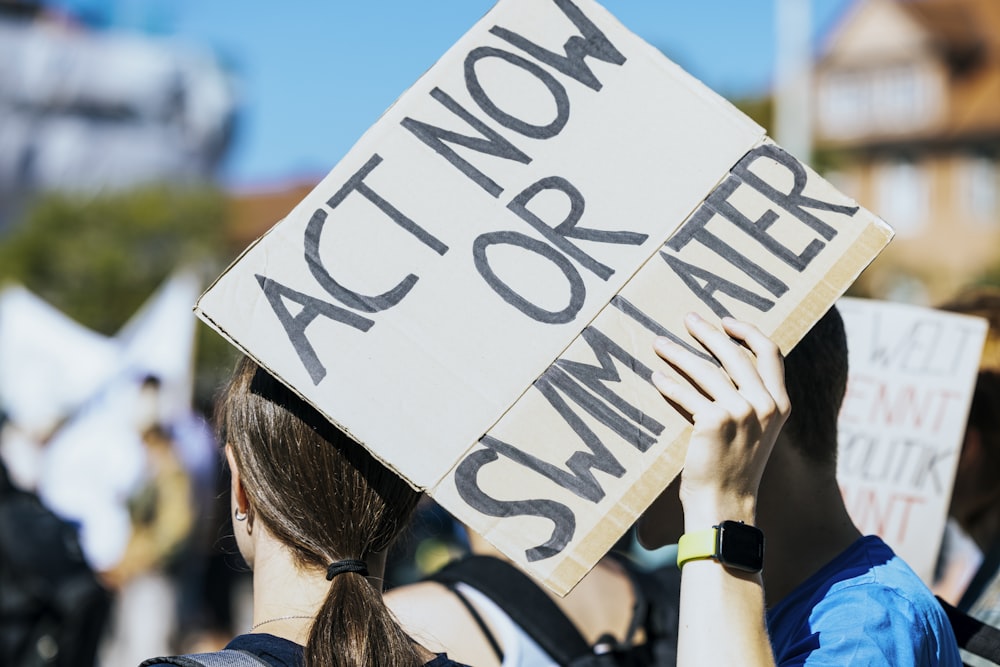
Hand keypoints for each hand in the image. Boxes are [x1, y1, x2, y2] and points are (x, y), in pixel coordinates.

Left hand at [651, 313, 788, 527]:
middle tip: (687, 319)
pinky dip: (668, 385)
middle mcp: (765, 405)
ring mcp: (741, 412)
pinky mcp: (714, 421)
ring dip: (678, 353)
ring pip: (705, 370)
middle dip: (708, 332)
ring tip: (659, 343)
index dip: (748, 331)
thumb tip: (724, 367)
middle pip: (734, 353)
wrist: (725, 505)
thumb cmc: (734, 469)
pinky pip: (686, 395)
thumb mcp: (756, 432)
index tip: (725, 320)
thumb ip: (750, 400)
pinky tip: (656, 378)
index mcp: (780, 404)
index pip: (771, 353)